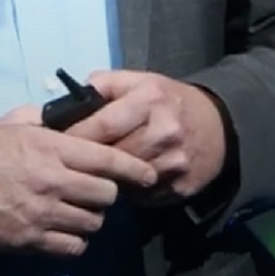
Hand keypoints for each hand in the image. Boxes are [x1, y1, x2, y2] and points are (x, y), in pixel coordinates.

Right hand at [0, 104, 158, 257]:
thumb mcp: (15, 124)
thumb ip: (48, 118)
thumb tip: (74, 111)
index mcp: (51, 148)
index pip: (106, 159)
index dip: (133, 168)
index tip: (148, 174)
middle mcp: (52, 180)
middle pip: (106, 194)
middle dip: (107, 193)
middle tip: (98, 191)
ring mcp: (43, 213)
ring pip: (93, 222)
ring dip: (90, 217)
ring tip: (79, 210)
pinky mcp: (32, 239)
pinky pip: (73, 246)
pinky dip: (74, 240)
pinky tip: (66, 230)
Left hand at [64, 71, 227, 207]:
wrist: (219, 127)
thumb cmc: (169, 101)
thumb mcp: (141, 80)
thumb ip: (105, 84)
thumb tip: (70, 100)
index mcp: (150, 99)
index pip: (102, 124)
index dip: (75, 135)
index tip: (55, 142)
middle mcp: (164, 131)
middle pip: (111, 155)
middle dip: (87, 161)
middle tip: (69, 163)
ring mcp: (174, 163)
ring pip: (124, 179)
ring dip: (107, 177)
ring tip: (94, 172)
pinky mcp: (179, 188)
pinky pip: (141, 194)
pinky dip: (129, 189)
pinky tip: (125, 180)